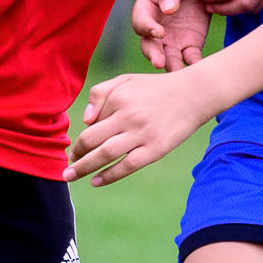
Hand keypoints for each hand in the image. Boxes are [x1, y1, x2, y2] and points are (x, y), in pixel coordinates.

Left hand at [65, 69, 211, 185]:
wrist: (194, 94)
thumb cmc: (157, 88)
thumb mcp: (126, 81)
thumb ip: (101, 94)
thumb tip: (85, 121)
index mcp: (119, 99)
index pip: (91, 123)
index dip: (80, 139)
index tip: (76, 150)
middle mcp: (128, 116)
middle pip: (91, 140)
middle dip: (76, 156)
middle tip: (68, 167)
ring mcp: (142, 134)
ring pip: (105, 154)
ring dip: (84, 167)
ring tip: (71, 176)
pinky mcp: (156, 149)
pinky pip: (127, 166)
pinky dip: (109, 175)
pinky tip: (96, 181)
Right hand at [131, 0, 214, 70]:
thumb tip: (168, 9)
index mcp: (145, 10)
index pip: (140, 22)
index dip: (147, 28)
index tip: (158, 32)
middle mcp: (155, 29)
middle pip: (150, 46)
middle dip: (154, 55)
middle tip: (159, 63)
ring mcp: (172, 40)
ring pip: (169, 57)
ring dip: (172, 66)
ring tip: (178, 73)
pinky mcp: (190, 45)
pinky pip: (191, 57)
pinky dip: (194, 63)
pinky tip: (200, 66)